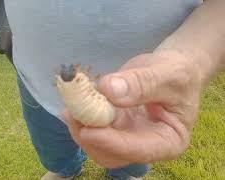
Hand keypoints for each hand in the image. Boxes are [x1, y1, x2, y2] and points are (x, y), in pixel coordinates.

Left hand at [64, 50, 202, 167]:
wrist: (169, 68)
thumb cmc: (178, 72)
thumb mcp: (168, 73)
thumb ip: (142, 83)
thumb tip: (109, 90)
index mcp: (169, 141)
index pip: (138, 151)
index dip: (112, 143)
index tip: (88, 130)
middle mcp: (145, 145)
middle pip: (112, 155)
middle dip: (90, 138)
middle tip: (73, 114)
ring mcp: (126, 136)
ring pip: (97, 145)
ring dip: (80, 128)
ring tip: (70, 106)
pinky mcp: (113, 126)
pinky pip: (93, 129)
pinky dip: (80, 118)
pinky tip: (73, 103)